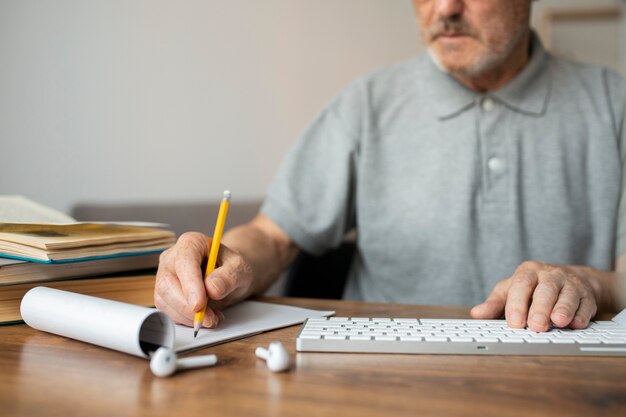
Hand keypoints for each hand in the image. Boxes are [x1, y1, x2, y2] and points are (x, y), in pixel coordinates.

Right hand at [154, 232, 253, 328]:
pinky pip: (168, 311)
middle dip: (187, 306)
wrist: (228, 276)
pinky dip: (186, 320)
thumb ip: (230, 276)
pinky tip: (204, 317)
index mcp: (191, 242)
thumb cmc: (232, 268)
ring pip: (164, 300)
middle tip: (209, 319)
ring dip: (188, 316)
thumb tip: (212, 288)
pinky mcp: (164, 294)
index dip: (190, 284)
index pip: (184, 261)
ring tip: (213, 317)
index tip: (199, 304)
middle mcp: (172, 257)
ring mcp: (165, 275)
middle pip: (167, 283)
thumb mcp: (240, 269)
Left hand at [470, 261, 599, 331]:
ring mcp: (571, 284)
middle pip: (545, 290)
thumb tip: (476, 314)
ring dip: (563, 309)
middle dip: (540, 309)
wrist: (572, 278)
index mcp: (528, 272)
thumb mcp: (511, 290)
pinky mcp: (587, 296)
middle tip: (536, 326)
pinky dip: (581, 315)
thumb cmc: (534, 287)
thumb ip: (495, 303)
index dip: (517, 303)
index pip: (521, 284)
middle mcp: (550, 275)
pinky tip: (577, 324)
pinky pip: (585, 305)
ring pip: (568, 296)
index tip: (514, 322)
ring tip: (558, 322)